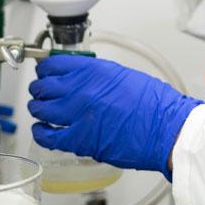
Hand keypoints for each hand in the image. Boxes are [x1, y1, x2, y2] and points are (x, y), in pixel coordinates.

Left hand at [28, 55, 201, 180]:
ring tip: (40, 108)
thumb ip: (102, 77)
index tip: (46, 70)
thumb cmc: (156, 104)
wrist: (165, 128)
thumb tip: (86, 79)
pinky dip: (40, 132)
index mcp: (97, 71)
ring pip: (41, 109)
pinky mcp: (79, 139)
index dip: (47, 68)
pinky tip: (41, 129)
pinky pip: (47, 135)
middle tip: (42, 89)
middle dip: (40, 87)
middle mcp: (83, 89)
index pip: (57, 64)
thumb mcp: (127, 77)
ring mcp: (78, 115)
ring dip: (38, 107)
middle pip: (45, 86)